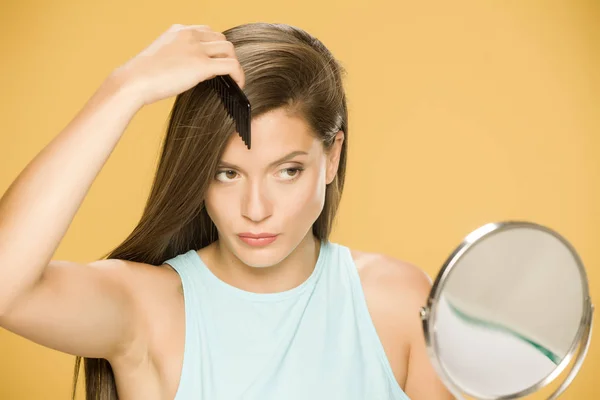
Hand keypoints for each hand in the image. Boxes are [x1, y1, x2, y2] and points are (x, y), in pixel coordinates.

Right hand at [112, 24, 244, 106]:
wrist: (133, 82)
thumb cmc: (142, 76)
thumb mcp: (162, 58)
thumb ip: (180, 57)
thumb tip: (197, 71)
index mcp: (178, 30)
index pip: (206, 32)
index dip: (214, 47)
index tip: (214, 61)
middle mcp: (189, 34)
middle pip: (221, 38)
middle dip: (225, 55)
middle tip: (225, 73)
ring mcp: (196, 48)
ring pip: (229, 49)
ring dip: (234, 64)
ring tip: (233, 80)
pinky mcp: (202, 65)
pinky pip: (231, 66)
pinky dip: (239, 75)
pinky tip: (238, 86)